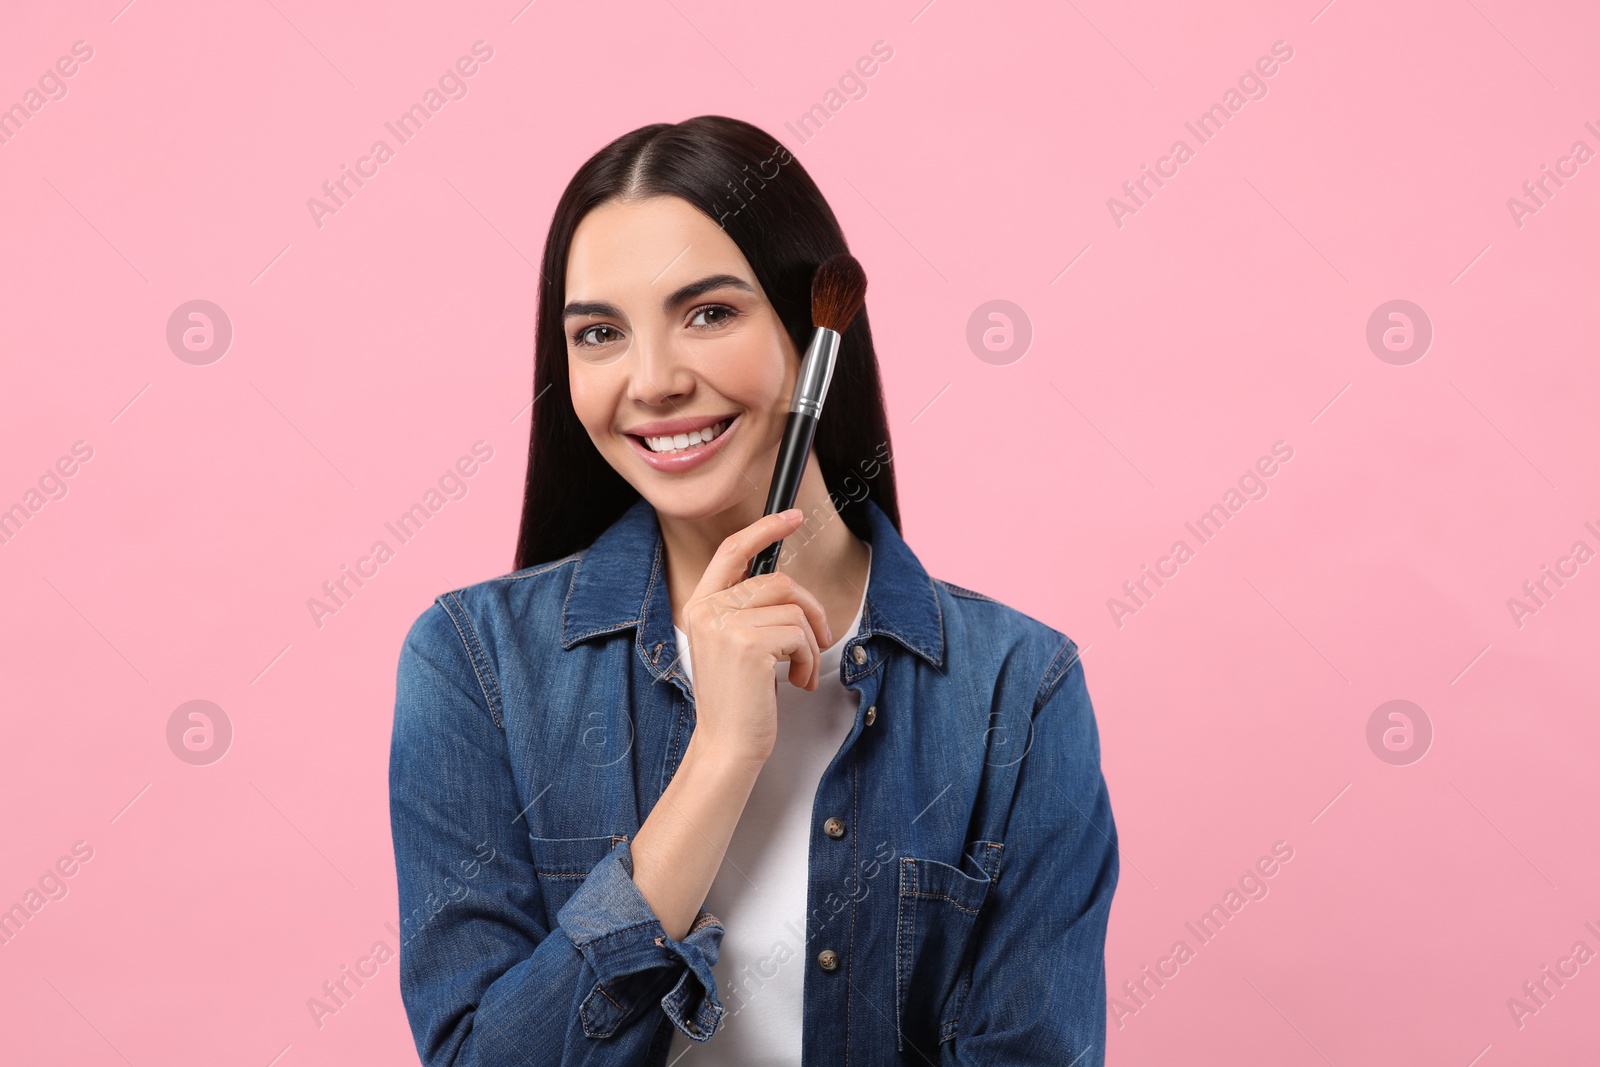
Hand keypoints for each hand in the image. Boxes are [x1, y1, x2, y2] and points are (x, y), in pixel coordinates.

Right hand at [680, 509, 833, 764]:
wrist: (726, 745)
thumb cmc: (737, 701)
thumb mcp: (734, 646)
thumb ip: (748, 611)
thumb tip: (791, 589)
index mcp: (701, 606)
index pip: (732, 551)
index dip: (763, 529)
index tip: (790, 517)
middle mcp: (708, 610)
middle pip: (778, 581)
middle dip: (810, 610)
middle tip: (817, 641)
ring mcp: (726, 625)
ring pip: (794, 609)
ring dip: (810, 643)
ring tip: (800, 671)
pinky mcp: (748, 643)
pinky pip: (799, 634)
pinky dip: (808, 659)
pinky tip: (796, 681)